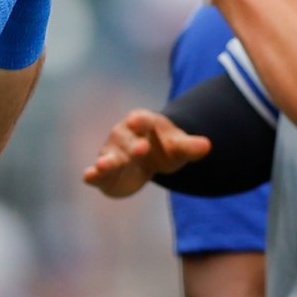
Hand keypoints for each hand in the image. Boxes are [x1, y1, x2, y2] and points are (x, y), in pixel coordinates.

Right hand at [81, 109, 211, 198]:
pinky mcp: (105, 173)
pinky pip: (97, 173)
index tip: (136, 120)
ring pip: (109, 157)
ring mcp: (112, 153)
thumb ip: (191, 146)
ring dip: (107, 161)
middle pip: (126, 140)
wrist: (150, 159)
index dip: (140, 121)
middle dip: (132, 146)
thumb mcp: (179, 148)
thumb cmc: (165, 147)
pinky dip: (92, 175)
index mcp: (142, 122)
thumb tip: (207, 146)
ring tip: (103, 165)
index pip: (141, 120)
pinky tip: (88, 177)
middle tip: (141, 148)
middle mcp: (123, 135)